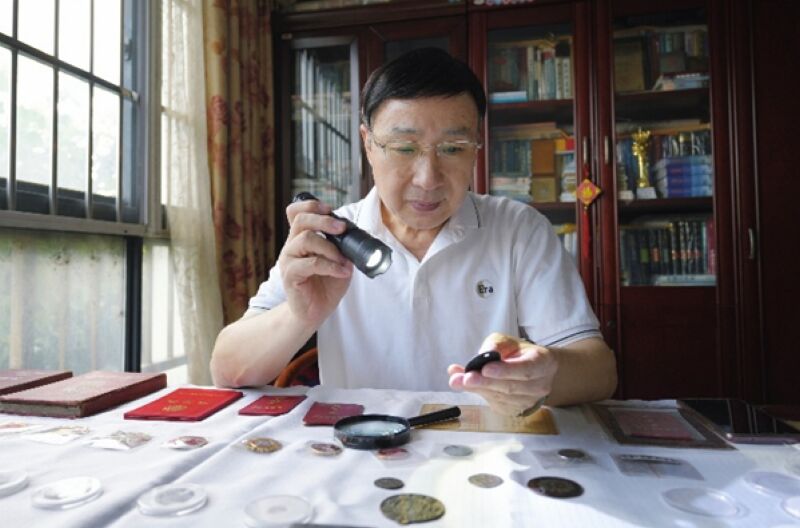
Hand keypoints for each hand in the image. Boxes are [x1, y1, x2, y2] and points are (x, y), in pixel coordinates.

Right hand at [278, 198, 353, 326]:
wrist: (315, 312)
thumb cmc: (326, 286)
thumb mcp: (339, 261)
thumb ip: (343, 247)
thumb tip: (355, 235)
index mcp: (301, 239)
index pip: (295, 212)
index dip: (311, 206)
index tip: (329, 210)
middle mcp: (292, 246)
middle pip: (301, 220)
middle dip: (324, 221)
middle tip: (342, 228)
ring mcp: (288, 260)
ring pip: (306, 239)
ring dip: (330, 247)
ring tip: (344, 260)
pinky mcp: (290, 275)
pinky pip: (311, 263)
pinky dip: (331, 266)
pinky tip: (342, 272)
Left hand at [448, 332, 557, 416]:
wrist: (531, 371)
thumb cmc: (518, 353)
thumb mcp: (508, 342)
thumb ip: (496, 346)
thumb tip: (482, 355)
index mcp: (542, 363)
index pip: (525, 369)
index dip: (505, 371)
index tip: (485, 369)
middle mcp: (539, 385)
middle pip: (510, 387)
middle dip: (485, 382)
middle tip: (464, 378)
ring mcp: (529, 401)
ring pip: (501, 398)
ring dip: (477, 389)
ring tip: (457, 380)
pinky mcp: (515, 410)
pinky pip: (496, 404)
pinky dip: (479, 394)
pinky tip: (466, 385)